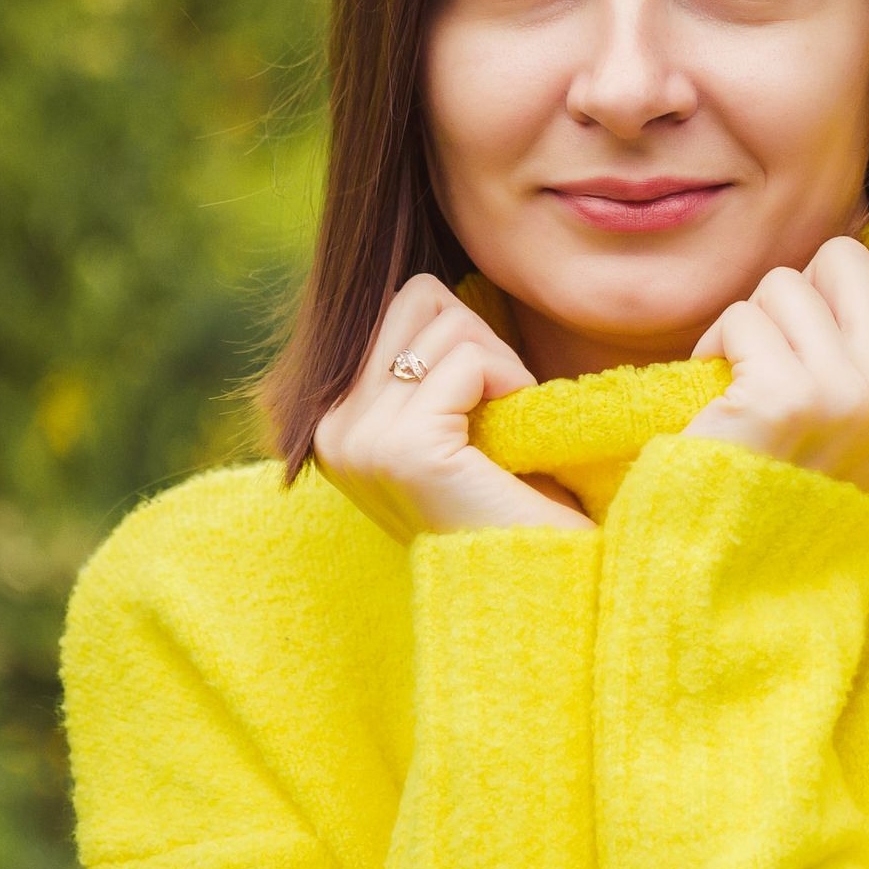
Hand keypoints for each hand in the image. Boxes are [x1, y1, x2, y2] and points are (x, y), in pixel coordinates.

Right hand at [312, 273, 592, 541]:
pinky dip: (512, 384)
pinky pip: (469, 361)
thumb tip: (428, 286)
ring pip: (447, 322)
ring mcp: (359, 438)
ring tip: (508, 429)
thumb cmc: (511, 502)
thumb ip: (422, 361)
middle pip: (418, 299)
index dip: (464, 336)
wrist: (538, 582)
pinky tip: (516, 437)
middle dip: (479, 338)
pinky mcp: (405, 448)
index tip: (485, 404)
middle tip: (504, 407)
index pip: (399, 306)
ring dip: (501, 364)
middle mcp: (329, 427)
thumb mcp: (451, 419)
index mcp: (333, 418)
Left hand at [682, 236, 868, 498]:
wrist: (739, 566)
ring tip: (753, 381)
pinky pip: (741, 317)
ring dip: (755, 323)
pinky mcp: (784, 399)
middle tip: (788, 354)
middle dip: (805, 292)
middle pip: (849, 260)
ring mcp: (847, 396)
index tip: (852, 318)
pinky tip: (722, 395)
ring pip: (785, 284)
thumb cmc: (796, 480)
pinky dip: (717, 347)